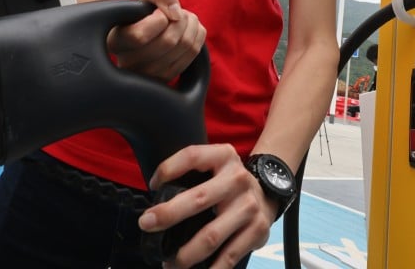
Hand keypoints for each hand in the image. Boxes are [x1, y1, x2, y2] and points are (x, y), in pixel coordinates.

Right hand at [108, 0, 205, 81]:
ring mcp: (150, 75)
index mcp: (117, 42)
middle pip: (169, 41)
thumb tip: (176, 14)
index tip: (158, 12)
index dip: (158, 18)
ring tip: (181, 17)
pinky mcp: (169, 77)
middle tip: (174, 12)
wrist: (149, 27)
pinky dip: (197, 32)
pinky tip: (187, 28)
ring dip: (190, 23)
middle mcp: (130, 64)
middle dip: (180, 18)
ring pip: (185, 45)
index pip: (140, 35)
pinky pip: (195, 51)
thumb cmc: (145, 9)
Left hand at [138, 144, 277, 267]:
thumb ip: (192, 173)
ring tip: (169, 263)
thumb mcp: (215, 164)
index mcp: (223, 157)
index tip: (152, 185)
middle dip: (168, 214)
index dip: (168, 169)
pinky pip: (230, 255)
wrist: (269, 191)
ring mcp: (248, 206)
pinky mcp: (257, 230)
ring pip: (211, 235)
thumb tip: (156, 195)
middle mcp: (237, 179)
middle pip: (198, 199)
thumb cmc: (229, 181)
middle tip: (146, 223)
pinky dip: (212, 268)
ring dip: (185, 254)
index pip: (192, 156)